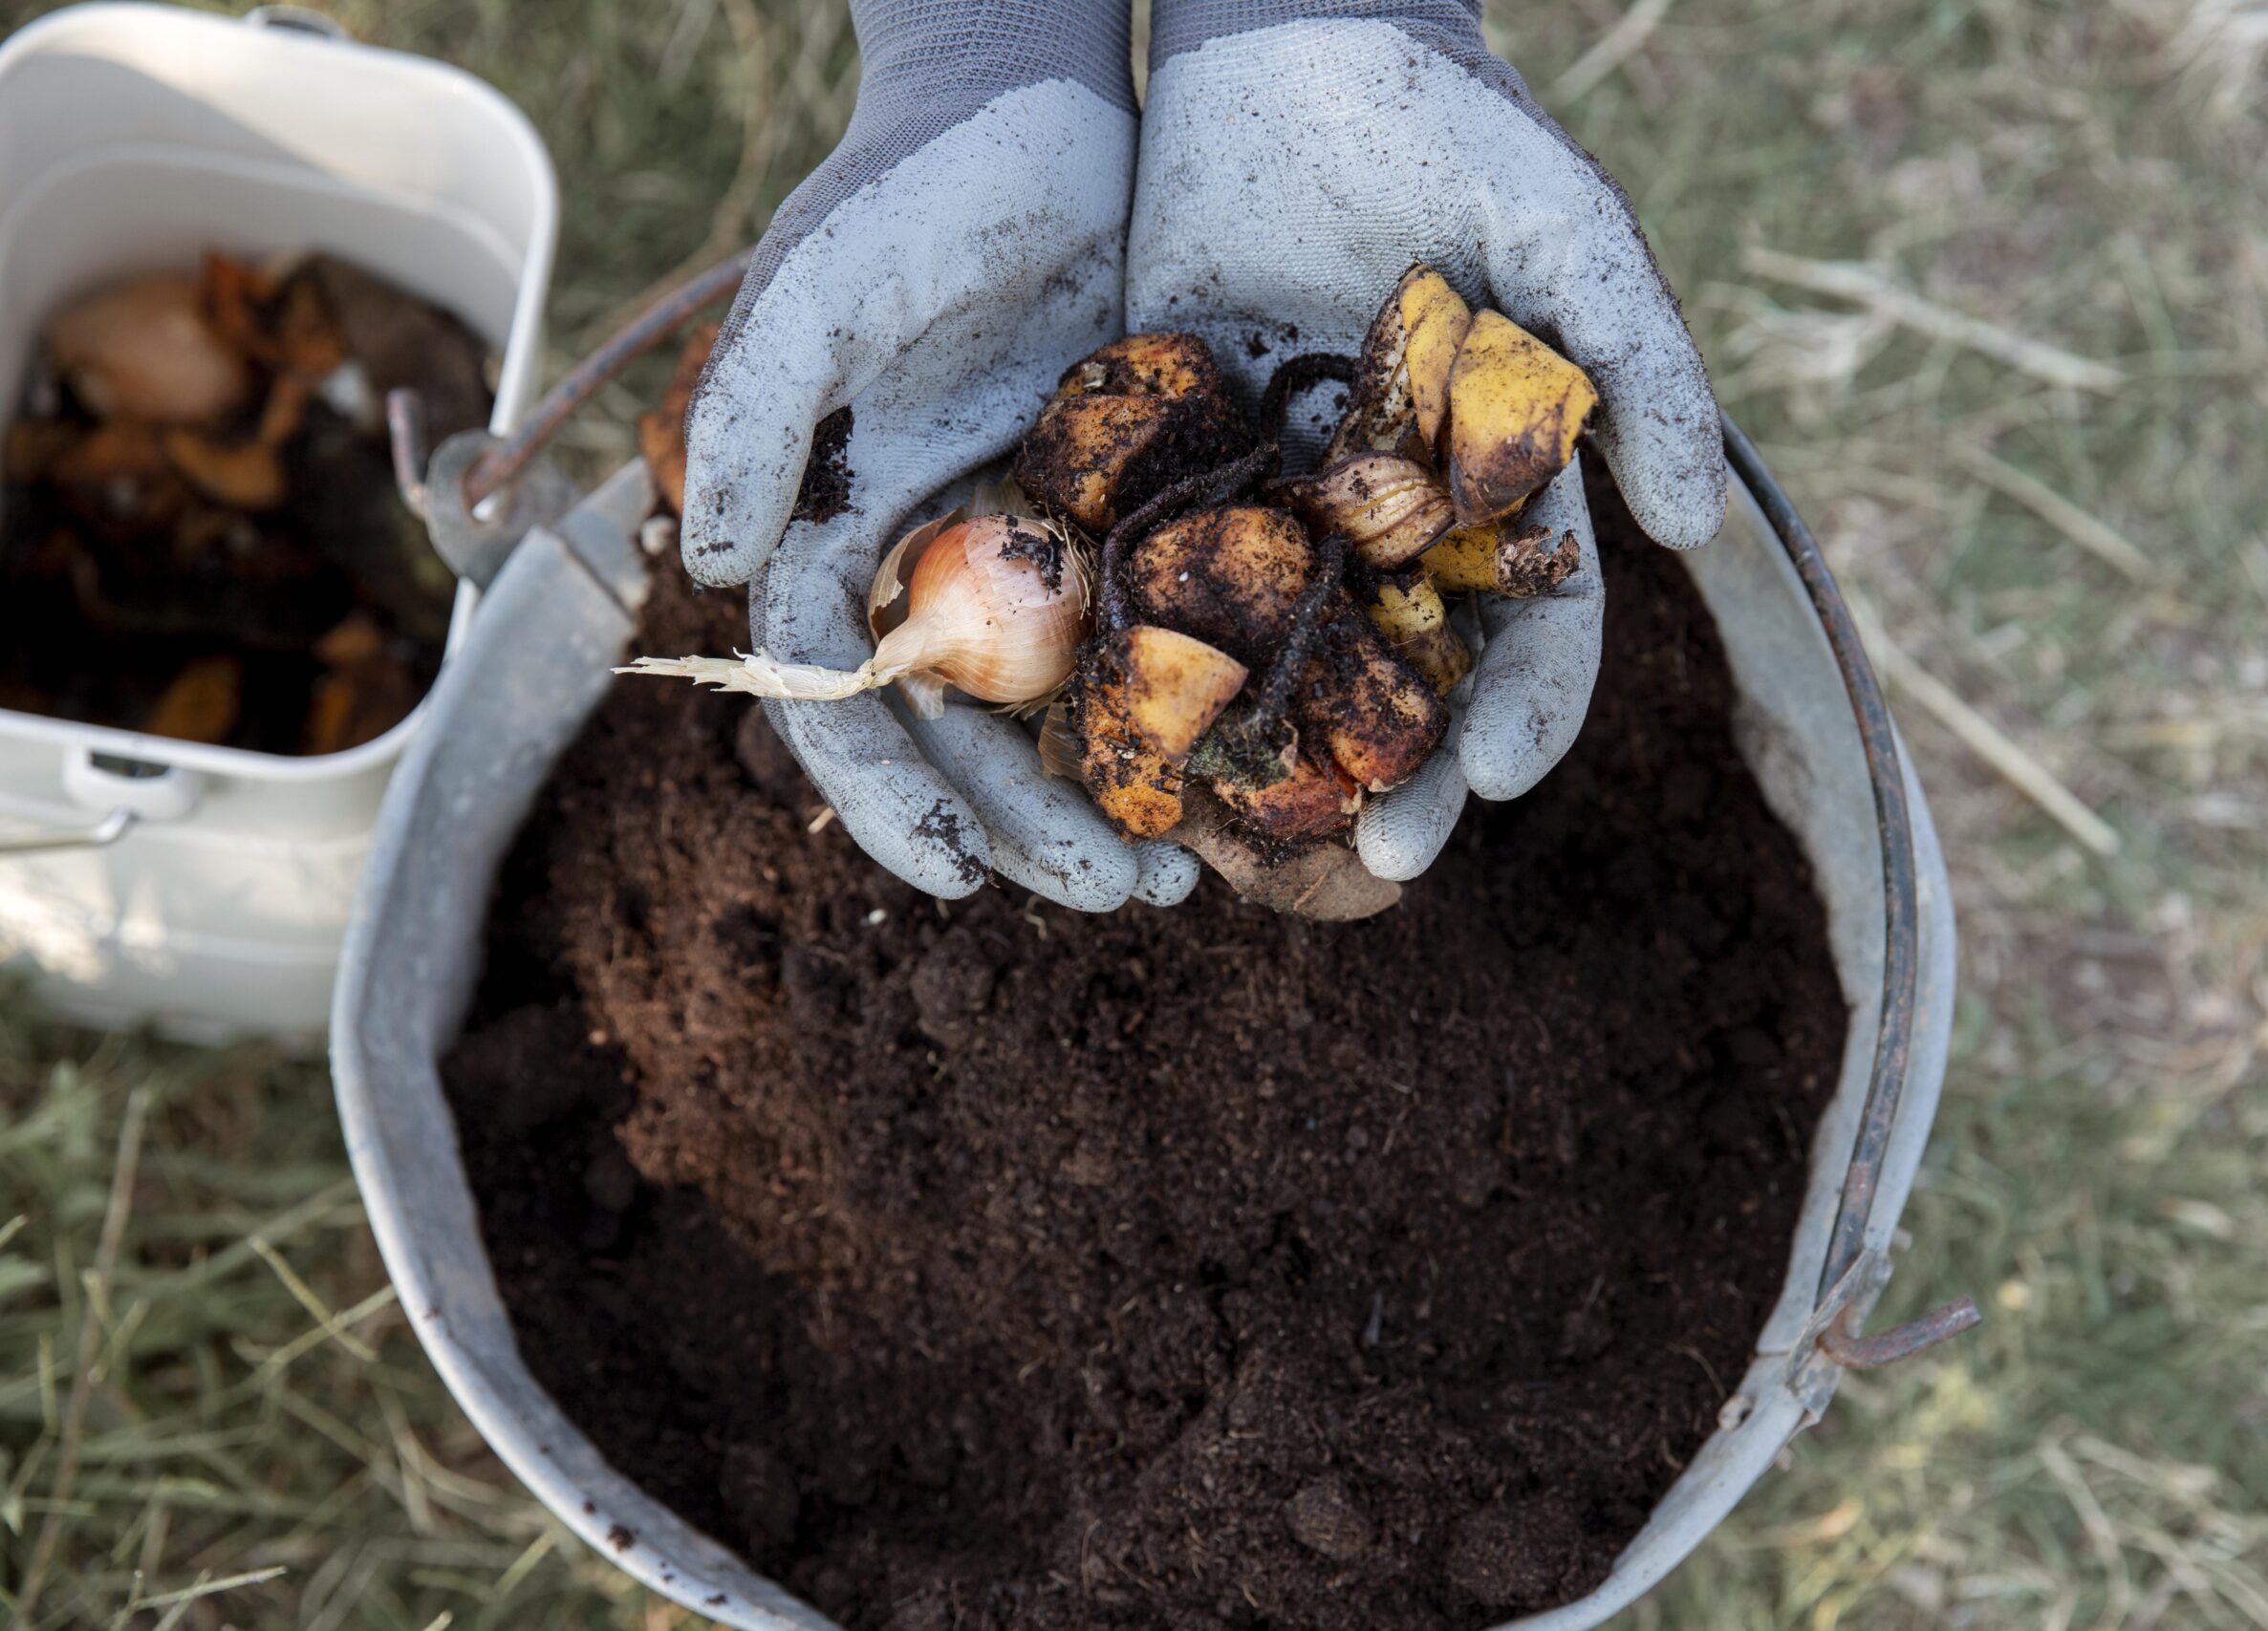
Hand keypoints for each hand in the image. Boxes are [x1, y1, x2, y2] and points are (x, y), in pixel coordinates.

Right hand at [679, 0, 1197, 909]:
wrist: (1038, 106)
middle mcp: (934, 567)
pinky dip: (1192, 709)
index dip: (890, 798)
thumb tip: (721, 567)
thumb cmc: (914, 191)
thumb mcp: (826, 288)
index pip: (844, 701)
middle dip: (1029, 828)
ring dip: (1118, 797)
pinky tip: (1251, 768)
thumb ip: (760, 415)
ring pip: (1066, 713)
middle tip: (1128, 895)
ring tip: (1191, 872)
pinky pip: (1156, 640)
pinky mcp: (1129, 520)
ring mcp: (1035, 551)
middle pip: (968, 737)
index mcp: (842, 541)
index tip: (953, 878)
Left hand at [1131, 0, 1726, 880]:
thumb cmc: (1452, 127)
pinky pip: (1160, 580)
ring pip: (1279, 661)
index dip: (1526, 713)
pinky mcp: (1169, 466)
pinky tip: (1128, 731)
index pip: (1534, 635)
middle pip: (1406, 685)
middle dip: (1404, 775)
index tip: (1497, 778)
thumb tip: (1693, 529)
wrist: (1288, 36)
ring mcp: (1277, 505)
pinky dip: (1152, 659)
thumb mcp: (1567, 230)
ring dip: (1274, 755)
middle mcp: (1388, 524)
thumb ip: (1640, 368)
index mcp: (1494, 495)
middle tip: (1380, 854)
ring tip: (1250, 837)